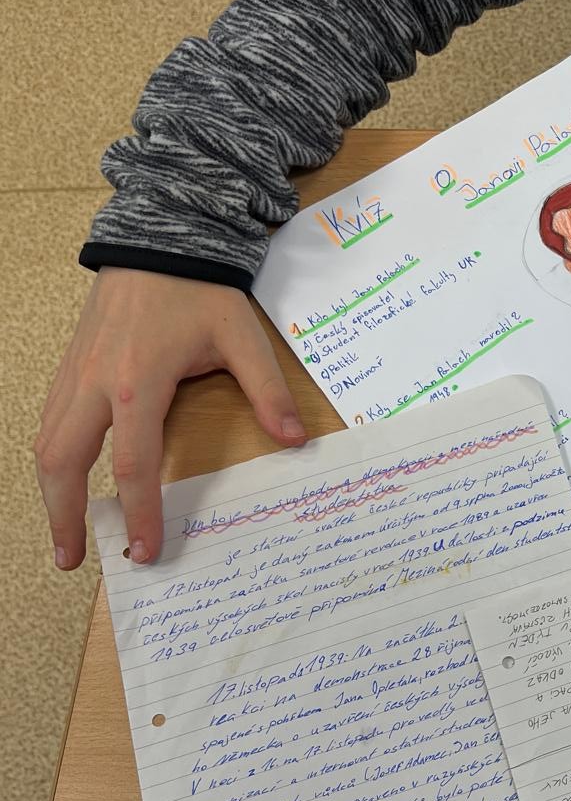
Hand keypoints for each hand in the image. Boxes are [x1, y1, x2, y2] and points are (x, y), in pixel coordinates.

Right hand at [35, 267, 305, 569]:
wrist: (157, 240)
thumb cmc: (199, 290)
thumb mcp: (243, 338)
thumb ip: (269, 392)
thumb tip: (295, 440)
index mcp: (137, 382)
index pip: (132, 464)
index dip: (140, 513)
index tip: (147, 550)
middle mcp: (94, 383)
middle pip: (63, 462)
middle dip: (65, 515)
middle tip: (75, 560)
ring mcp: (74, 374)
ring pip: (46, 443)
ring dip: (51, 492)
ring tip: (65, 534)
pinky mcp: (69, 367)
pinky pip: (48, 421)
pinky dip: (52, 458)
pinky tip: (63, 482)